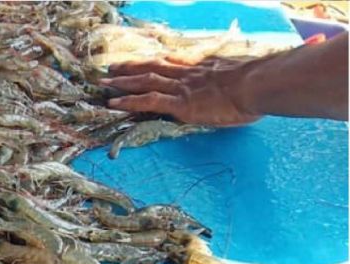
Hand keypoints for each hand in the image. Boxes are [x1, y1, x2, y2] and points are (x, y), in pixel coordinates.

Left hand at [100, 57, 260, 126]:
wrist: (259, 84)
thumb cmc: (260, 84)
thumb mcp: (246, 76)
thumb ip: (235, 80)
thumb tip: (240, 87)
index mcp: (204, 67)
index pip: (173, 62)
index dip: (155, 61)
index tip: (143, 60)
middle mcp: (189, 74)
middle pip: (154, 66)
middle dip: (132, 67)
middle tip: (112, 67)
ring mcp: (182, 88)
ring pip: (145, 81)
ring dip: (122, 82)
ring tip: (103, 83)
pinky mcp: (180, 103)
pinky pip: (148, 101)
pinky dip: (128, 102)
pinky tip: (112, 104)